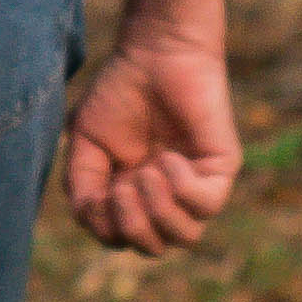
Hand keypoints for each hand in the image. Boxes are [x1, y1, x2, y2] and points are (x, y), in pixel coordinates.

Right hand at [63, 15, 242, 256]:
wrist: (154, 53)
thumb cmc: (119, 92)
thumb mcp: (85, 143)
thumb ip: (81, 186)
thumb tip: (91, 221)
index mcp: (134, 195)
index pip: (124, 239)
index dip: (107, 228)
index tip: (98, 192)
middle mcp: (167, 195)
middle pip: (155, 247)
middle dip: (131, 226)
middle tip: (122, 185)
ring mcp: (195, 184)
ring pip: (185, 236)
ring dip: (157, 212)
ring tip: (146, 174)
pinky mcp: (220, 168)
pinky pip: (207, 205)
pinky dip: (181, 189)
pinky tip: (169, 158)